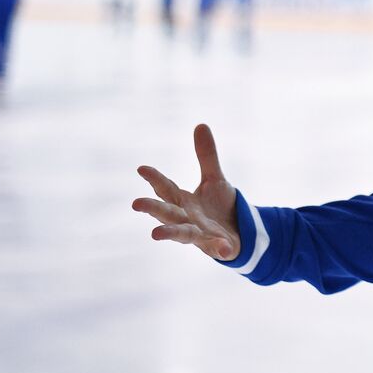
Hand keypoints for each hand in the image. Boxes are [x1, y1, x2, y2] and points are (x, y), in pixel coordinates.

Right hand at [133, 123, 239, 260]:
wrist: (236, 233)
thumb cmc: (218, 207)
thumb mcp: (214, 179)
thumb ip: (206, 156)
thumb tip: (200, 124)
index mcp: (183, 202)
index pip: (166, 188)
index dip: (155, 178)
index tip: (142, 168)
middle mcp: (186, 218)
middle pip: (167, 212)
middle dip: (153, 208)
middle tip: (136, 203)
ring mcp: (200, 234)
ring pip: (182, 233)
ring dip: (170, 233)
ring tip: (155, 234)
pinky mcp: (216, 246)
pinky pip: (218, 248)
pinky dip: (220, 248)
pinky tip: (223, 248)